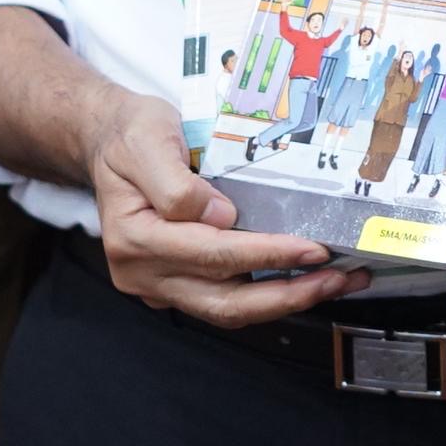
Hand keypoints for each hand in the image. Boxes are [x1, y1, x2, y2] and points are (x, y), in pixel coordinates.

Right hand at [85, 82, 359, 327]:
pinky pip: (225, 302)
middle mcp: (142, 273)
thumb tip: (220, 216)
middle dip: (287, 294)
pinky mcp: (175, 287)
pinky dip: (266, 297)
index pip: (211, 254)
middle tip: (336, 279)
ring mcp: (158, 286)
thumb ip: (177, 183)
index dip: (265, 254)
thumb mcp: (146, 140)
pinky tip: (303, 283)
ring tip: (333, 283)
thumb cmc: (130, 136)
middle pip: (223, 300)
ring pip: (228, 310)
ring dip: (284, 301)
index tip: (311, 249)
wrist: (108, 140)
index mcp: (134, 237)